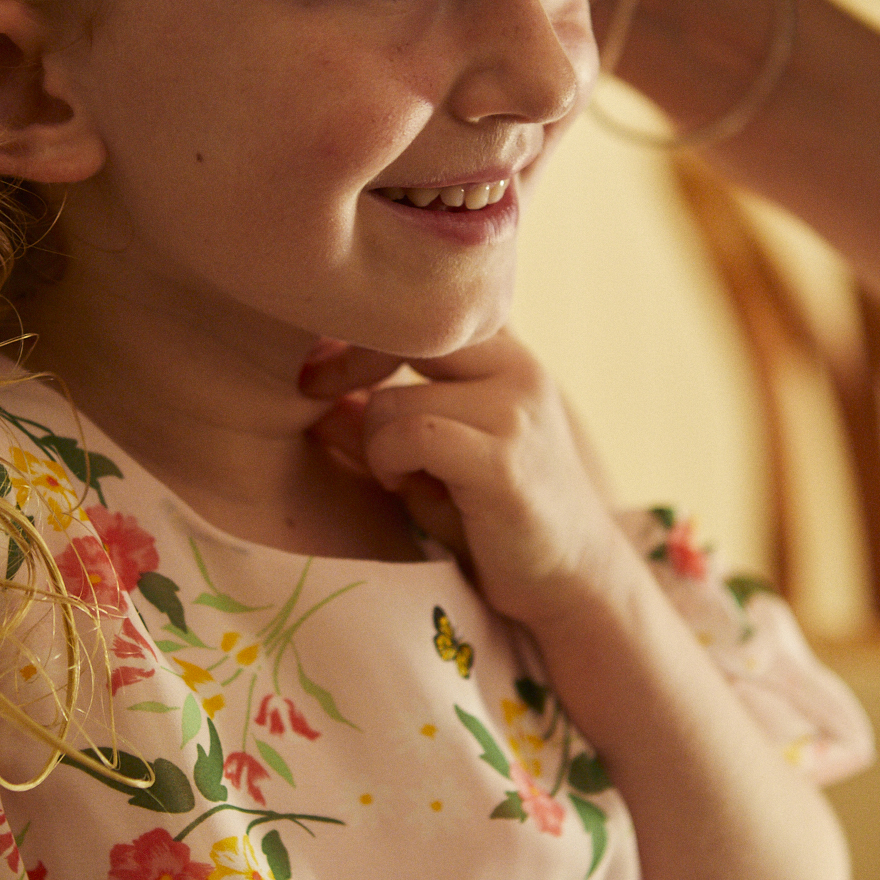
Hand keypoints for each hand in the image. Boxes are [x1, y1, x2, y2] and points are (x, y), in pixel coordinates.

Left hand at [304, 329, 627, 629]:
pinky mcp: (504, 461)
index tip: (329, 366)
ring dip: (375, 437)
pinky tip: (401, 484)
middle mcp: (517, 368)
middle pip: (407, 328)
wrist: (570, 580)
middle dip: (351, 360)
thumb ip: (380, 416)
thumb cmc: (492, 515)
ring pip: (397, 395)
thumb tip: (309, 383)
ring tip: (395, 471)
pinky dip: (388, 459)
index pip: (426, 299)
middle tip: (323, 397)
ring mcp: (515, 410)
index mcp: (504, 353)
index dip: (366, 324)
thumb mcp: (431, 457)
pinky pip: (413, 433)